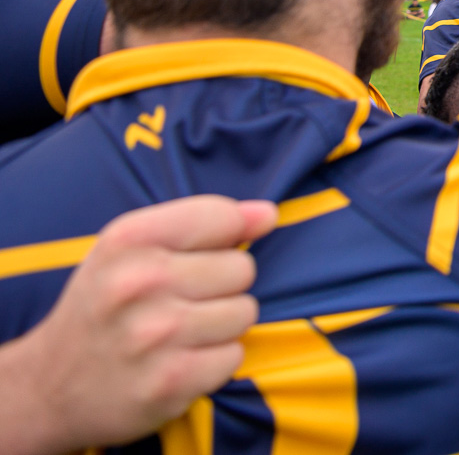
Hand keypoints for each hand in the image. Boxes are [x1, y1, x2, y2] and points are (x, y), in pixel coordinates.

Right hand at [8, 196, 275, 453]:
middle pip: (242, 268)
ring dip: (222, 325)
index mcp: (128, 240)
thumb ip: (203, 223)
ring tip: (180, 333)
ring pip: (245, 313)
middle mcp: (140, 283)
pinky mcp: (171, 382)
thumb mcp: (131, 250)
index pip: (222, 216)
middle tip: (181, 302)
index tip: (207, 252)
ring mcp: (155, 335)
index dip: (228, 235)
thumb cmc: (104, 306)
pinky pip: (234, 355)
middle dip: (223, 286)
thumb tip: (268, 213)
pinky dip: (215, 361)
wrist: (48, 386)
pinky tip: (179, 361)